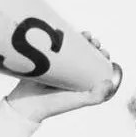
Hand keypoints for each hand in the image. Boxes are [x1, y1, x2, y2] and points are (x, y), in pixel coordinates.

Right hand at [4, 31, 121, 122]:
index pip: (95, 68)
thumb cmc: (52, 105)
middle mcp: (71, 76)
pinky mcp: (45, 61)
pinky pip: (55, 47)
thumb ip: (94, 97)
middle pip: (85, 56)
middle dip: (92, 46)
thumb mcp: (77, 101)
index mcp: (81, 84)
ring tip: (86, 35)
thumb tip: (109, 83)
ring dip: (81, 40)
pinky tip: (68, 32)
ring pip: (72, 50)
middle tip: (94, 42)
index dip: (102, 58)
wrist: (26, 103)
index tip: (104, 52)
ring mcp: (59, 68)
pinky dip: (63, 38)